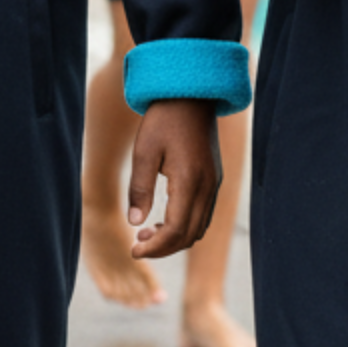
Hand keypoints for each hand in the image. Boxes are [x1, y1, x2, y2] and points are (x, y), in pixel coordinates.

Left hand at [126, 99, 223, 259]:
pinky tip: (164, 220)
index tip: (134, 251)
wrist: (191, 96)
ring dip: (175, 238)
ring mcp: (214, 184)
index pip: (176, 230)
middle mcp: (207, 187)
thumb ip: (140, 188)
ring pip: (199, 228)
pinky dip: (186, 226)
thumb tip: (135, 223)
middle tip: (137, 245)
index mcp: (190, 181)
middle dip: (164, 248)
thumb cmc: (163, 120)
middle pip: (190, 235)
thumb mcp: (143, 151)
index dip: (156, 247)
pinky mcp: (214, 179)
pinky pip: (203, 215)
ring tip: (147, 234)